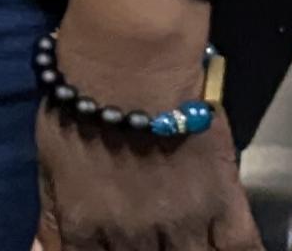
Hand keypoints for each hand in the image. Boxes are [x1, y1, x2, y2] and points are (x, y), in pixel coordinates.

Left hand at [35, 0, 258, 250]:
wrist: (129, 61)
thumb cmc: (79, 100)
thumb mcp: (50, 159)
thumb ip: (52, 219)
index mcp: (87, 226)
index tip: (113, 247)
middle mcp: (134, 236)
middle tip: (152, 238)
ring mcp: (182, 223)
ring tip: (184, 241)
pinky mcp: (222, 202)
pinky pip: (241, 249)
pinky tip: (223, 247)